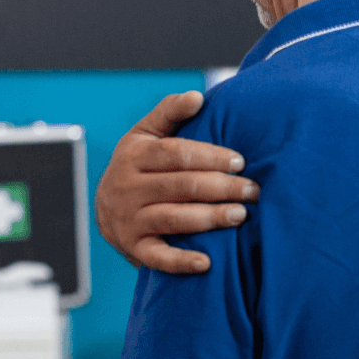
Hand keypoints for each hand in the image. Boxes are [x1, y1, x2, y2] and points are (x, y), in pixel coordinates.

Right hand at [95, 91, 258, 272]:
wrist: (105, 209)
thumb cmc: (139, 165)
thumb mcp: (146, 134)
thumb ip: (170, 112)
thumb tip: (197, 96)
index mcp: (134, 155)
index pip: (176, 154)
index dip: (210, 157)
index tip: (240, 161)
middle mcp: (128, 187)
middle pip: (181, 186)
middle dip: (222, 187)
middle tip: (253, 190)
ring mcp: (130, 220)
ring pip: (174, 218)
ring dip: (210, 218)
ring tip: (241, 215)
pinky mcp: (134, 248)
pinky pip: (158, 257)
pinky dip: (181, 262)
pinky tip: (206, 262)